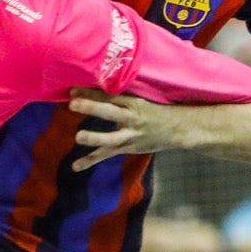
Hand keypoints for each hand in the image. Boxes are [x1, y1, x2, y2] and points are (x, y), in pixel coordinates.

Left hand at [69, 87, 191, 167]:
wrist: (177, 129)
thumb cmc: (155, 110)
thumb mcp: (141, 99)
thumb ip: (121, 96)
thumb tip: (96, 85)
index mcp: (133, 102)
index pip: (111, 94)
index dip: (92, 91)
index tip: (73, 88)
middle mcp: (130, 118)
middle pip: (110, 112)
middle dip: (92, 107)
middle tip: (73, 104)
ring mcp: (129, 135)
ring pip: (110, 138)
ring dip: (94, 138)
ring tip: (78, 137)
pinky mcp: (126, 147)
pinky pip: (107, 154)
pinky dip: (90, 160)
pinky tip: (75, 166)